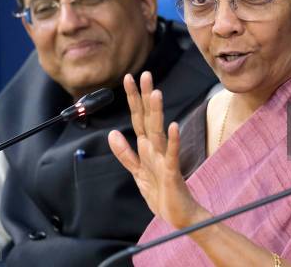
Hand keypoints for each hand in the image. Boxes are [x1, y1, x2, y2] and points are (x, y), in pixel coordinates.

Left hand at [108, 72, 204, 228]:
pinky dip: (172, 141)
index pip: (138, 118)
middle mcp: (156, 148)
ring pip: (158, 132)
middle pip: (148, 118)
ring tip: (156, 93)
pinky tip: (172, 126)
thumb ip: (125, 153)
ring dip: (157, 113)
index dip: (133, 99)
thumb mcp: (138, 172)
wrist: (179, 215)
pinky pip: (172, 155)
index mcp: (147, 147)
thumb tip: (112, 133)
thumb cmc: (161, 192)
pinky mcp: (172, 172)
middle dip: (145, 97)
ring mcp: (165, 159)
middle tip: (146, 74)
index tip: (129, 78)